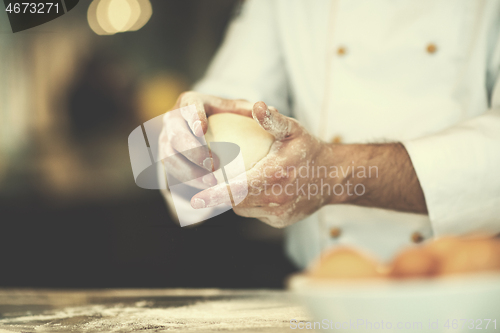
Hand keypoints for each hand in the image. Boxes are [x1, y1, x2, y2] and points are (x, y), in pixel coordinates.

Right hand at [159, 91, 253, 188]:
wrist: (203, 130)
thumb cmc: (226, 117)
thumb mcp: (236, 110)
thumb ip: (250, 110)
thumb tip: (271, 109)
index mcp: (189, 102)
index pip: (188, 105)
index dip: (192, 116)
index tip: (202, 128)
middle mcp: (173, 119)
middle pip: (175, 134)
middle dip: (191, 150)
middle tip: (211, 163)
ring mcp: (166, 139)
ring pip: (169, 156)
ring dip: (189, 171)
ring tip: (211, 182)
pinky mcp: (166, 157)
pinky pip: (173, 172)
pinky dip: (189, 181)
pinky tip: (207, 189)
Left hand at [190, 101, 337, 227]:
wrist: (333, 176)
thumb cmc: (309, 150)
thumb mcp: (294, 130)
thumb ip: (274, 120)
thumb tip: (257, 106)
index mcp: (275, 176)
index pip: (235, 190)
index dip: (213, 194)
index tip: (195, 196)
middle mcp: (277, 199)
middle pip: (235, 203)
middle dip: (218, 197)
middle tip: (204, 185)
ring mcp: (279, 214)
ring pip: (243, 210)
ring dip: (232, 199)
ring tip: (224, 185)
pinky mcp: (281, 221)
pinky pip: (255, 214)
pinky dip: (248, 204)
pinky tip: (247, 191)